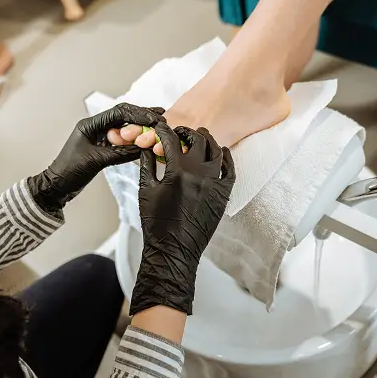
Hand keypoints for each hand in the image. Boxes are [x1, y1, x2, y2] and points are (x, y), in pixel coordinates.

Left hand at [29, 104, 164, 213]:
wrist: (57, 187)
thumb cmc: (70, 172)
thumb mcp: (97, 161)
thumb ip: (120, 153)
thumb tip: (143, 146)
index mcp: (90, 125)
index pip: (119, 113)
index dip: (138, 114)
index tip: (154, 118)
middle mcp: (95, 127)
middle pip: (123, 116)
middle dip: (142, 116)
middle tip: (161, 117)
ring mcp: (99, 136)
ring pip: (124, 127)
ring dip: (140, 126)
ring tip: (158, 124)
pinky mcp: (102, 147)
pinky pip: (122, 140)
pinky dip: (135, 139)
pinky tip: (146, 138)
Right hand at [130, 123, 235, 315]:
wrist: (174, 249)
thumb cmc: (156, 223)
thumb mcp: (146, 190)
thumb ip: (146, 164)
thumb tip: (147, 146)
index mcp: (176, 171)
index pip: (170, 139)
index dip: (164, 130)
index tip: (160, 128)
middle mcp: (198, 174)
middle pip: (197, 139)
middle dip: (186, 132)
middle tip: (180, 132)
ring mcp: (214, 183)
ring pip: (216, 150)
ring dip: (207, 140)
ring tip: (200, 136)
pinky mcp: (223, 194)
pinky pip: (230, 169)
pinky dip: (227, 157)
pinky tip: (222, 151)